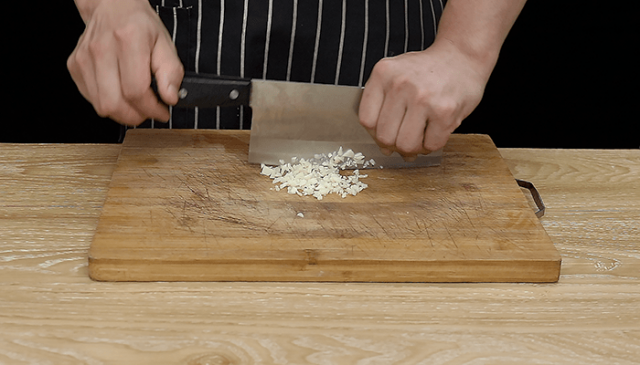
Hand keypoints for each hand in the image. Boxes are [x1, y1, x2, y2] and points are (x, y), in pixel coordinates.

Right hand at [67, 0, 183, 125]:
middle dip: (136, 116)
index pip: (136, 90)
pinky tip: (120, 92)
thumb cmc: (140, 26)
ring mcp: (84, 58)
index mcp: (128, 40)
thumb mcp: (165, 44)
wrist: (113, 7)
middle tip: (149, 111)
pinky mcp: (75, 66)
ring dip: (122, 113)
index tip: (162, 111)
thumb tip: (170, 98)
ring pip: (101, 106)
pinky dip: (109, 102)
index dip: (152, 109)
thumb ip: (171, 73)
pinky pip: (92, 99)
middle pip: (114, 103)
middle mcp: (102, 49)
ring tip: (136, 104)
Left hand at [359, 40, 488, 159]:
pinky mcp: (445, 111)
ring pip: (406, 145)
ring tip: (421, 135)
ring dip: (414, 148)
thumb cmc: (427, 70)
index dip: (376, 134)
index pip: (366, 121)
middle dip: (395, 144)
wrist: (462, 56)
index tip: (387, 133)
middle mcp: (400, 84)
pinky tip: (436, 130)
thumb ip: (382, 106)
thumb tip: (384, 147)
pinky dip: (432, 144)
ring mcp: (423, 98)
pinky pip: (431, 145)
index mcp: (383, 74)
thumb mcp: (395, 75)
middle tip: (406, 137)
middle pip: (385, 137)